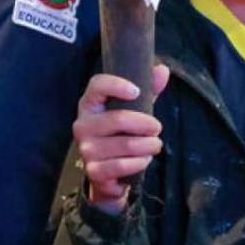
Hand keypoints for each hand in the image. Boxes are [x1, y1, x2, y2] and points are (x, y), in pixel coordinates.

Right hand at [73, 66, 169, 214]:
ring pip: (126, 144)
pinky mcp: (94, 170)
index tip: (137, 91)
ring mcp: (86, 148)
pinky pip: (123, 165)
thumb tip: (162, 70)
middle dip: (146, 124)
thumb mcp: (134, 110)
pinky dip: (140, 163)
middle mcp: (82, 125)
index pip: (97, 85)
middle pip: (119, 119)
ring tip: (154, 145)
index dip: (116, 85)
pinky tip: (144, 160)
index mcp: (89, 104)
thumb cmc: (120, 134)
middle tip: (157, 128)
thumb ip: (147, 91)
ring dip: (148, 146)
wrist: (107, 174)